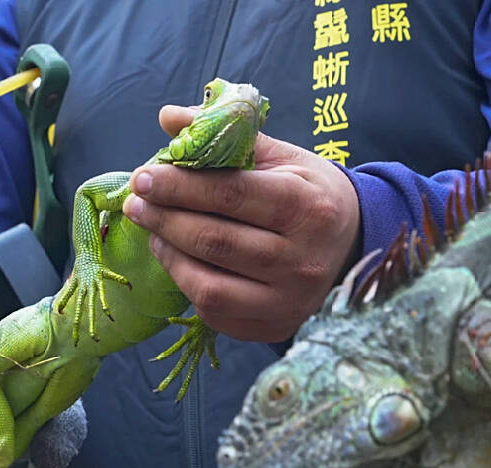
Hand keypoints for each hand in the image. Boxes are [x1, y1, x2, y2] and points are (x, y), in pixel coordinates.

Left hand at [123, 105, 360, 341]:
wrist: (354, 245)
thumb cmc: (311, 194)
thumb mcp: (283, 157)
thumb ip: (227, 136)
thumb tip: (168, 117)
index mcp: (307, 207)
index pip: (231, 194)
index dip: (180, 186)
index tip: (144, 177)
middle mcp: (302, 260)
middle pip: (215, 241)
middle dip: (164, 219)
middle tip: (136, 203)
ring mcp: (289, 301)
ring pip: (210, 286)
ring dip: (169, 255)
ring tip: (152, 231)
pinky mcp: (276, 327)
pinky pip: (216, 314)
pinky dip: (187, 285)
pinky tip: (178, 260)